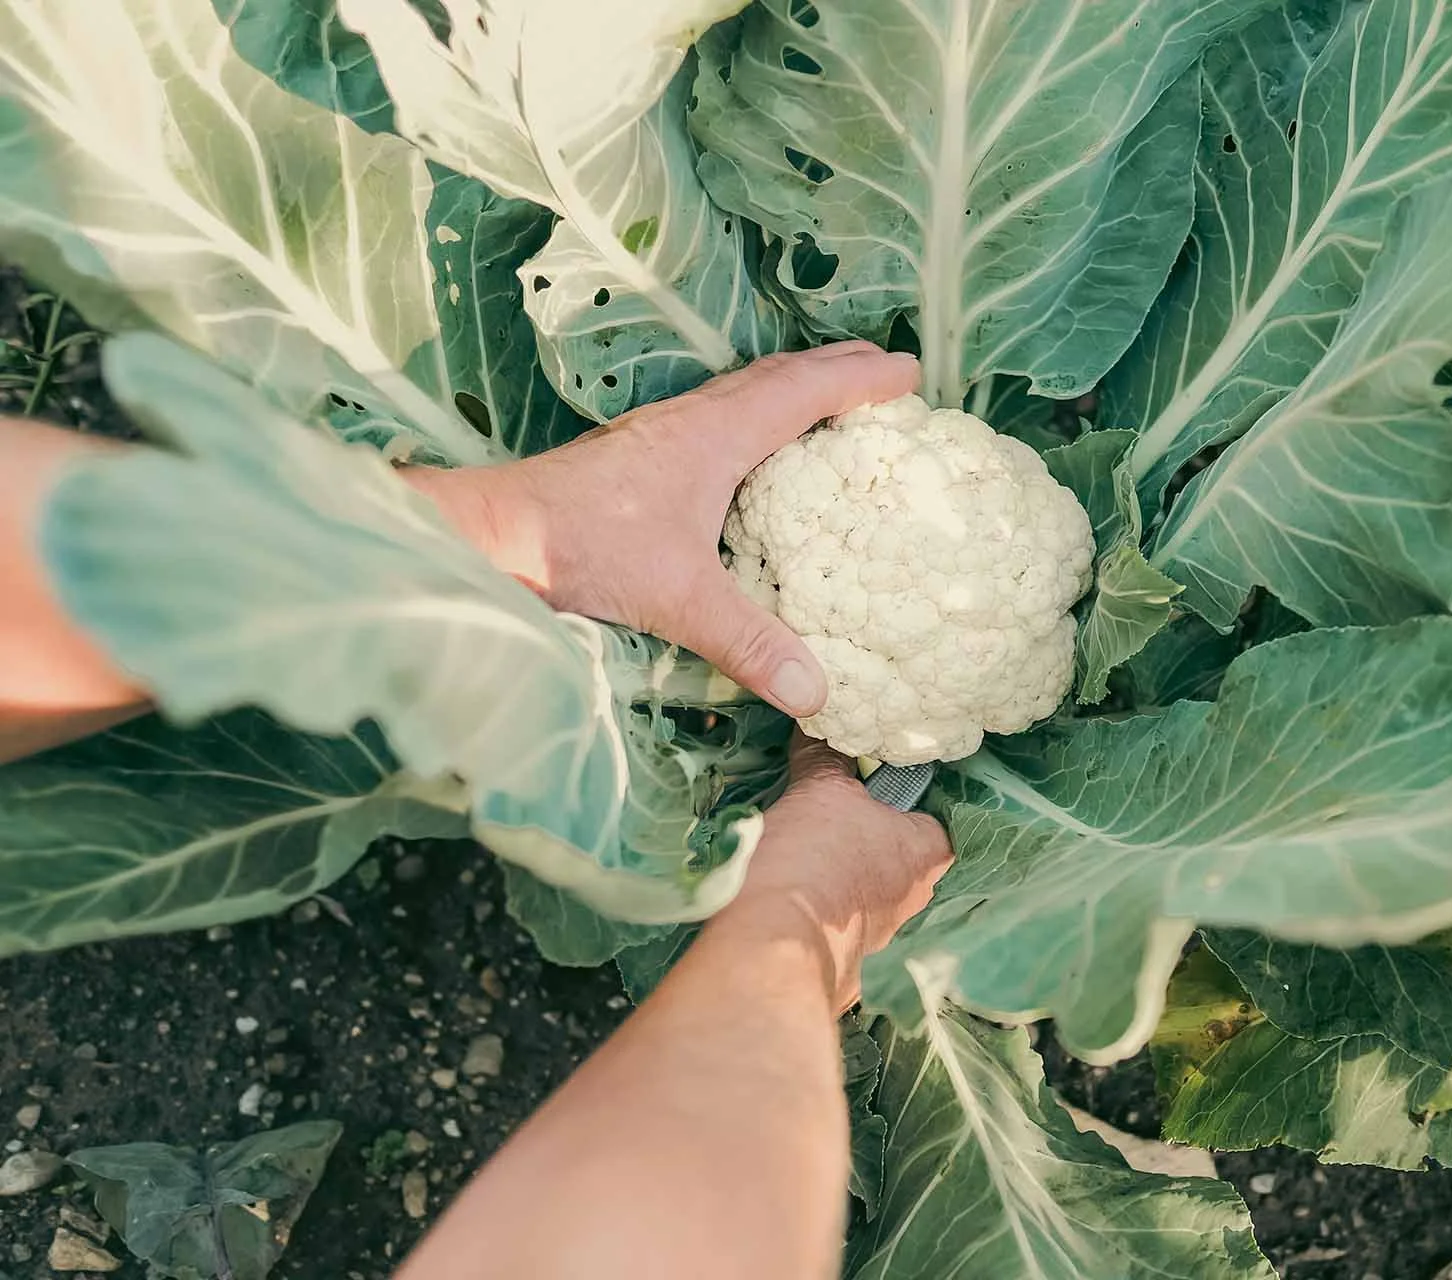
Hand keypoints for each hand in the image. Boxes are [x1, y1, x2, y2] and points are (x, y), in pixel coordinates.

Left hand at [405, 343, 919, 715]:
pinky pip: (721, 415)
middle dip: (838, 368)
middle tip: (888, 371)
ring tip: (834, 400)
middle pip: (780, 375)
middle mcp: (692, 419)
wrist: (491, 533)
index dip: (861, 379)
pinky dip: (759, 415)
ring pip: (746, 391)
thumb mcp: (677, 599)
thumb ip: (750, 644)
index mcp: (715, 434)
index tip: (911, 375)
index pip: (805, 390)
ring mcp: (663, 432)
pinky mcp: (640, 454)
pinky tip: (755, 453)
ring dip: (796, 387)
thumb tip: (818, 693)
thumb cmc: (582, 547)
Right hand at [718, 734, 952, 1010]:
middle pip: (896, 854)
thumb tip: (819, 728)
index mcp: (928, 855)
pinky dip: (813, 910)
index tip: (877, 781)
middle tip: (828, 811)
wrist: (765, 953)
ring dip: (835, 876)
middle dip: (864, 835)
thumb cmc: (813, 860)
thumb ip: (826, 759)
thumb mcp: (819, 791)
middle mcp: (913, 904)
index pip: (939, 813)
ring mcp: (878, 943)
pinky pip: (831, 927)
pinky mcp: (839, 968)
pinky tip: (783, 892)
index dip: (909, 795)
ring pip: (862, 894)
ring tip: (797, 849)